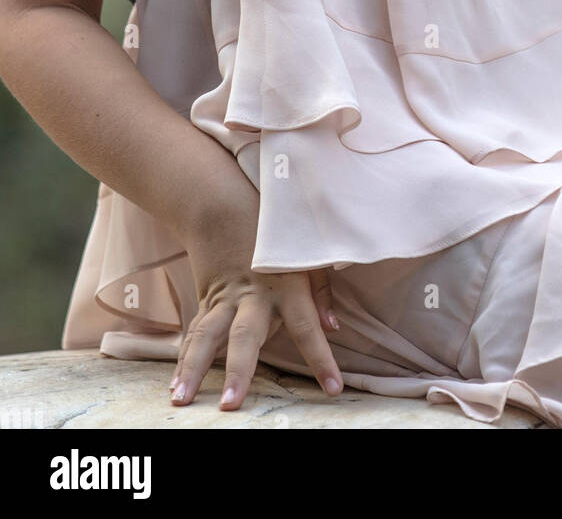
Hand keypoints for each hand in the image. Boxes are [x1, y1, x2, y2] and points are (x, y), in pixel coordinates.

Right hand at [170, 195, 343, 410]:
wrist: (224, 208)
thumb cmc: (274, 233)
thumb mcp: (305, 255)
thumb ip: (320, 293)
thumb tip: (333, 327)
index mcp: (286, 287)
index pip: (307, 327)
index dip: (321, 358)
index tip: (333, 389)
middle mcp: (253, 297)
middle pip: (245, 337)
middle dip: (238, 371)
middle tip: (231, 405)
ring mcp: (225, 301)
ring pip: (206, 337)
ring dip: (194, 370)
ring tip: (182, 399)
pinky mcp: (207, 303)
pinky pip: (195, 334)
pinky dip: (184, 361)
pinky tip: (176, 388)